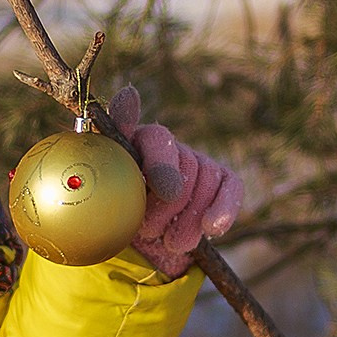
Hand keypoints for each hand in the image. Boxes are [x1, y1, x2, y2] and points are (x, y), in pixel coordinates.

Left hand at [109, 88, 241, 277]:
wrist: (144, 237)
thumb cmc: (119, 208)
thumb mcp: (105, 183)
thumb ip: (111, 147)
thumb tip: (129, 93)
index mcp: (141, 140)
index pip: (158, 140)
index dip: (162, 164)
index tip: (164, 191)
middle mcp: (175, 146)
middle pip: (183, 167)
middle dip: (168, 207)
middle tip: (149, 232)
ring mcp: (201, 162)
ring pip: (206, 181)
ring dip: (189, 219)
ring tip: (170, 242)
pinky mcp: (224, 181)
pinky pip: (232, 188)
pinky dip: (224, 209)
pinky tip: (212, 229)